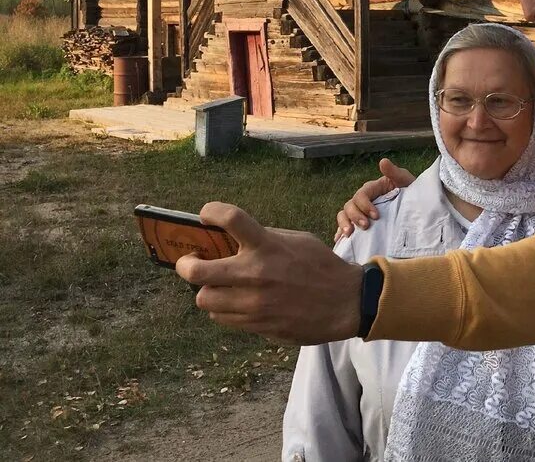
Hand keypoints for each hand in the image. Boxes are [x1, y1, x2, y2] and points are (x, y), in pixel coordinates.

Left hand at [177, 202, 363, 344]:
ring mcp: (253, 304)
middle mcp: (255, 275)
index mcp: (268, 247)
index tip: (205, 214)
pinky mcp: (256, 325)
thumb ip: (265, 239)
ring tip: (219, 286)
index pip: (231, 219)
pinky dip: (223, 309)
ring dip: (208, 290)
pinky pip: (222, 318)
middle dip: (186, 265)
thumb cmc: (321, 267)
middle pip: (196, 272)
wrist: (344, 303)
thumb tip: (234, 239)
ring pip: (204, 299)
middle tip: (191, 262)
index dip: (211, 211)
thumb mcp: (297, 241)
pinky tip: (236, 302)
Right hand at [334, 158, 414, 240]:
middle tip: (365, 226)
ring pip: (344, 215)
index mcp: (372, 189)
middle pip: (349, 205)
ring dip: (344, 224)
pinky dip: (340, 233)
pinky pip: (345, 227)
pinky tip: (340, 241)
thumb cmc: (410, 191)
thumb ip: (394, 172)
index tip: (376, 216)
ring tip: (349, 235)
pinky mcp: (360, 223)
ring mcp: (360, 212)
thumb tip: (383, 161)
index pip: (361, 195)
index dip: (365, 205)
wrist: (417, 207)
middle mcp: (363, 200)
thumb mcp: (405, 180)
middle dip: (355, 216)